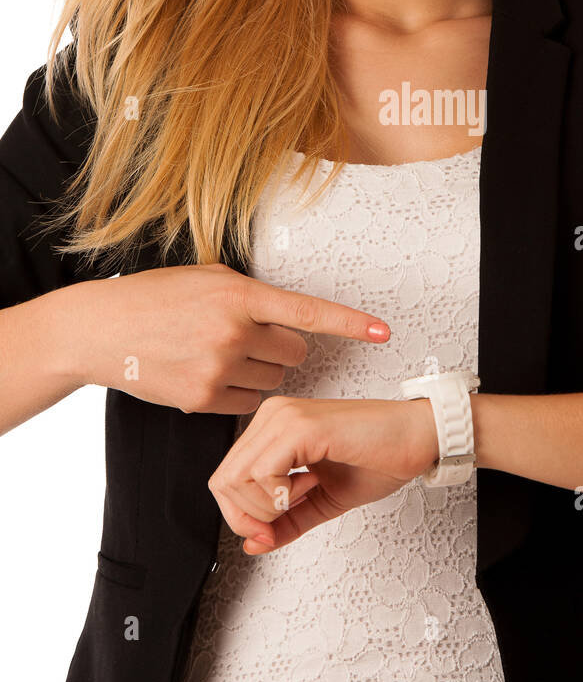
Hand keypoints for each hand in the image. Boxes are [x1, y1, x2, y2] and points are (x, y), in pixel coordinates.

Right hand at [63, 262, 391, 414]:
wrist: (100, 330)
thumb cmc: (156, 297)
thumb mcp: (206, 278)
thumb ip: (249, 293)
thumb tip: (287, 314)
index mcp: (239, 295)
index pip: (308, 312)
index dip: (350, 324)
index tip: (383, 333)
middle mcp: (233, 331)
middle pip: (296, 353)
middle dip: (283, 348)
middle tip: (251, 339)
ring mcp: (218, 368)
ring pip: (274, 380)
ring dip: (261, 371)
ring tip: (221, 353)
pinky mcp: (203, 399)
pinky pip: (248, 403)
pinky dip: (239, 393)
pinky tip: (209, 374)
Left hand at [207, 393, 439, 554]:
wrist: (420, 437)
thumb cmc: (381, 456)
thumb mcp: (323, 499)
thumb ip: (286, 521)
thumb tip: (253, 543)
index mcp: (274, 425)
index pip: (226, 478)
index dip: (241, 517)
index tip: (270, 531)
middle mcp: (273, 415)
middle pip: (222, 481)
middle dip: (249, 518)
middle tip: (282, 523)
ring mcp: (284, 417)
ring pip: (235, 480)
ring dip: (267, 506)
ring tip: (305, 494)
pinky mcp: (301, 427)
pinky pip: (262, 474)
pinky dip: (280, 495)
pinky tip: (310, 485)